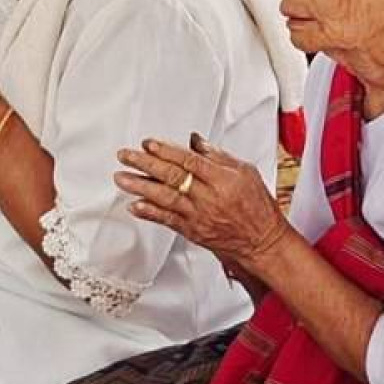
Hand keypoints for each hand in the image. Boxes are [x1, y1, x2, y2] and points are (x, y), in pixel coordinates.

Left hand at [116, 136, 288, 264]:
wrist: (261, 241)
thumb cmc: (257, 207)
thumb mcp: (245, 172)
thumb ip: (218, 156)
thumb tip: (196, 142)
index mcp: (222, 179)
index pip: (188, 160)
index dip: (166, 151)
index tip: (149, 144)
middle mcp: (209, 197)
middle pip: (172, 177)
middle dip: (145, 164)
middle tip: (126, 155)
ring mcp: (199, 215)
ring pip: (165, 198)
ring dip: (140, 187)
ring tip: (122, 177)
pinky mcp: (192, 231)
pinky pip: (167, 220)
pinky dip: (150, 213)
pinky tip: (135, 205)